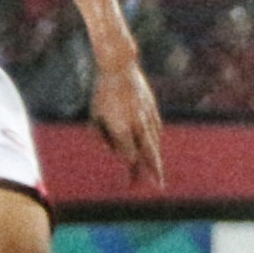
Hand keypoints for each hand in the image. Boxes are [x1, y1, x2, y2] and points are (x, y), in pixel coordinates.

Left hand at [91, 59, 164, 186]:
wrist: (120, 66)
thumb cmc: (102, 92)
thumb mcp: (95, 115)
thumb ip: (101, 136)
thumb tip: (112, 151)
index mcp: (121, 127)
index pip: (129, 155)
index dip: (129, 169)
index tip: (128, 183)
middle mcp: (137, 123)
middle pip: (148, 152)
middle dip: (153, 171)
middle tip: (159, 186)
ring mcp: (147, 115)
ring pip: (154, 141)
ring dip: (155, 158)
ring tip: (156, 173)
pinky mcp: (152, 108)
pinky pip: (156, 129)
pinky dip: (155, 140)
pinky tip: (155, 147)